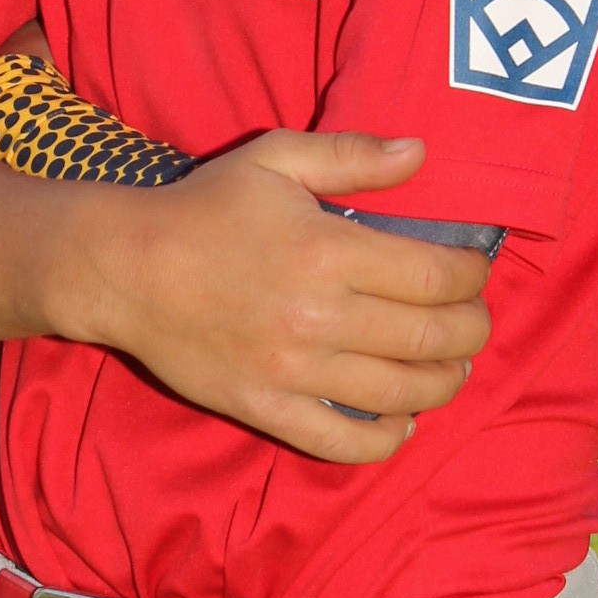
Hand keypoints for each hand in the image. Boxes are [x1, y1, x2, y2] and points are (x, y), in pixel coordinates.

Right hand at [77, 129, 490, 464]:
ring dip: (443, 383)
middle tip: (474, 322)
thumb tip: (421, 153)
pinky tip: (403, 421)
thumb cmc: (204, 208)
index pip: (434, 277)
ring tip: (452, 367)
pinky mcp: (264, 409)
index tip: (474, 272)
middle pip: (430, 338)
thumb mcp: (275, 159)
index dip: (471, 278)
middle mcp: (317, 317)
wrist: (123, 268)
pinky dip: (386, 440)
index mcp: (327, 252)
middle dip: (471, 331)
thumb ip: (351, 155)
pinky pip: (341, 444)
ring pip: (399, 394)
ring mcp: (291, 372)